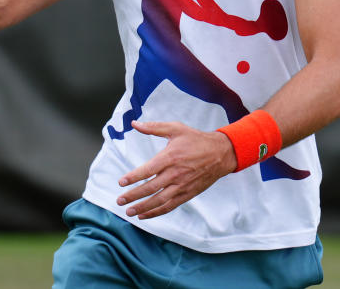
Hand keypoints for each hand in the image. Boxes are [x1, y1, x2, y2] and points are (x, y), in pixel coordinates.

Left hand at [115, 120, 236, 219]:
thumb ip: (154, 127)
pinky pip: (169, 206)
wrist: (220, 154)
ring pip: (159, 201)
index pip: (148, 170)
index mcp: (170, 157)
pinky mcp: (187, 194)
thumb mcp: (176, 128)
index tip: (121, 182)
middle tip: (119, 200)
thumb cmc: (196, 140)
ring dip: (142, 207)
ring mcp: (181, 186)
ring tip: (129, 211)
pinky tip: (144, 215)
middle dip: (133, 196)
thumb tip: (135, 123)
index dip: (133, 177)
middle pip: (150, 188)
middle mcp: (175, 174)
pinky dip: (156, 212)